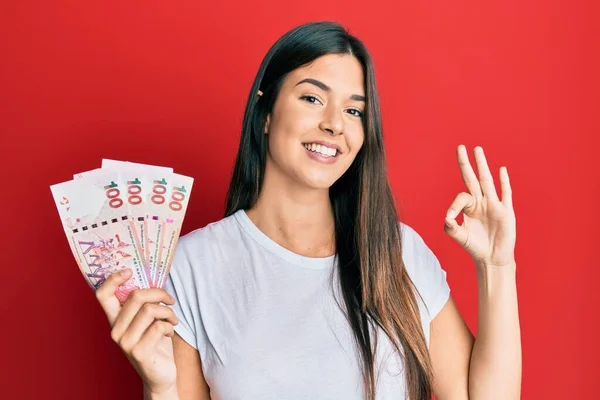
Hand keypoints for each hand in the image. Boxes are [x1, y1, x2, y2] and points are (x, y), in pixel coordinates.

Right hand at [95, 268, 178, 394]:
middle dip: (159, 293)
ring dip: (168, 312)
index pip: (103, 295)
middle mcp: (116, 331)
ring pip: (150, 310)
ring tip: (172, 320)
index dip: (113, 279)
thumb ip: (144, 304)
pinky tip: (170, 333)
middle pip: (136, 296)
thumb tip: (153, 280)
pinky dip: (170, 326)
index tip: (129, 271)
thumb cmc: (156, 342)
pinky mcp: (139, 352)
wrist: (161, 375)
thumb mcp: (148, 321)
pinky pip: (159, 326)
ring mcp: (125, 343)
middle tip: (170, 300)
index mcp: (115, 320)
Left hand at [444, 145, 515, 267]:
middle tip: (460, 147)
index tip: (451, 218)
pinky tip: (501, 170)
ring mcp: (494, 205)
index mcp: (469, 207)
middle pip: (472, 178)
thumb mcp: (460, 237)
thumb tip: (447, 218)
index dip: (454, 205)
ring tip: (477, 149)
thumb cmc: (475, 246)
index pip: (461, 196)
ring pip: (487, 181)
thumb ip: (452, 228)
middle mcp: (480, 202)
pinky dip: (504, 182)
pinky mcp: (506, 212)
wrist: (492, 258)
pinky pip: (505, 194)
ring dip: (482, 165)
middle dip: (466, 163)